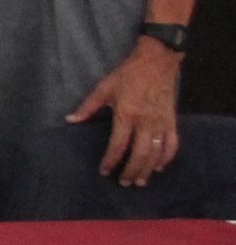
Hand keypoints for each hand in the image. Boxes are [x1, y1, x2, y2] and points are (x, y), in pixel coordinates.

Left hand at [71, 40, 184, 183]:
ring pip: (156, 152)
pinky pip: (172, 143)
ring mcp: (161, 122)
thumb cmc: (127, 74)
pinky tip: (159, 166)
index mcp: (126, 114)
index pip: (118, 144)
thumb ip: (88, 106)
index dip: (111, 160)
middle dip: (131, 170)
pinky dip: (167, 157)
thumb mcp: (104, 87)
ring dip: (148, 169)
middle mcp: (145, 122)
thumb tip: (70, 120)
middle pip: (140, 153)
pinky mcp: (172, 121)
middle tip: (124, 183)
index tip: (104, 171)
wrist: (157, 61)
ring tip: (140, 181)